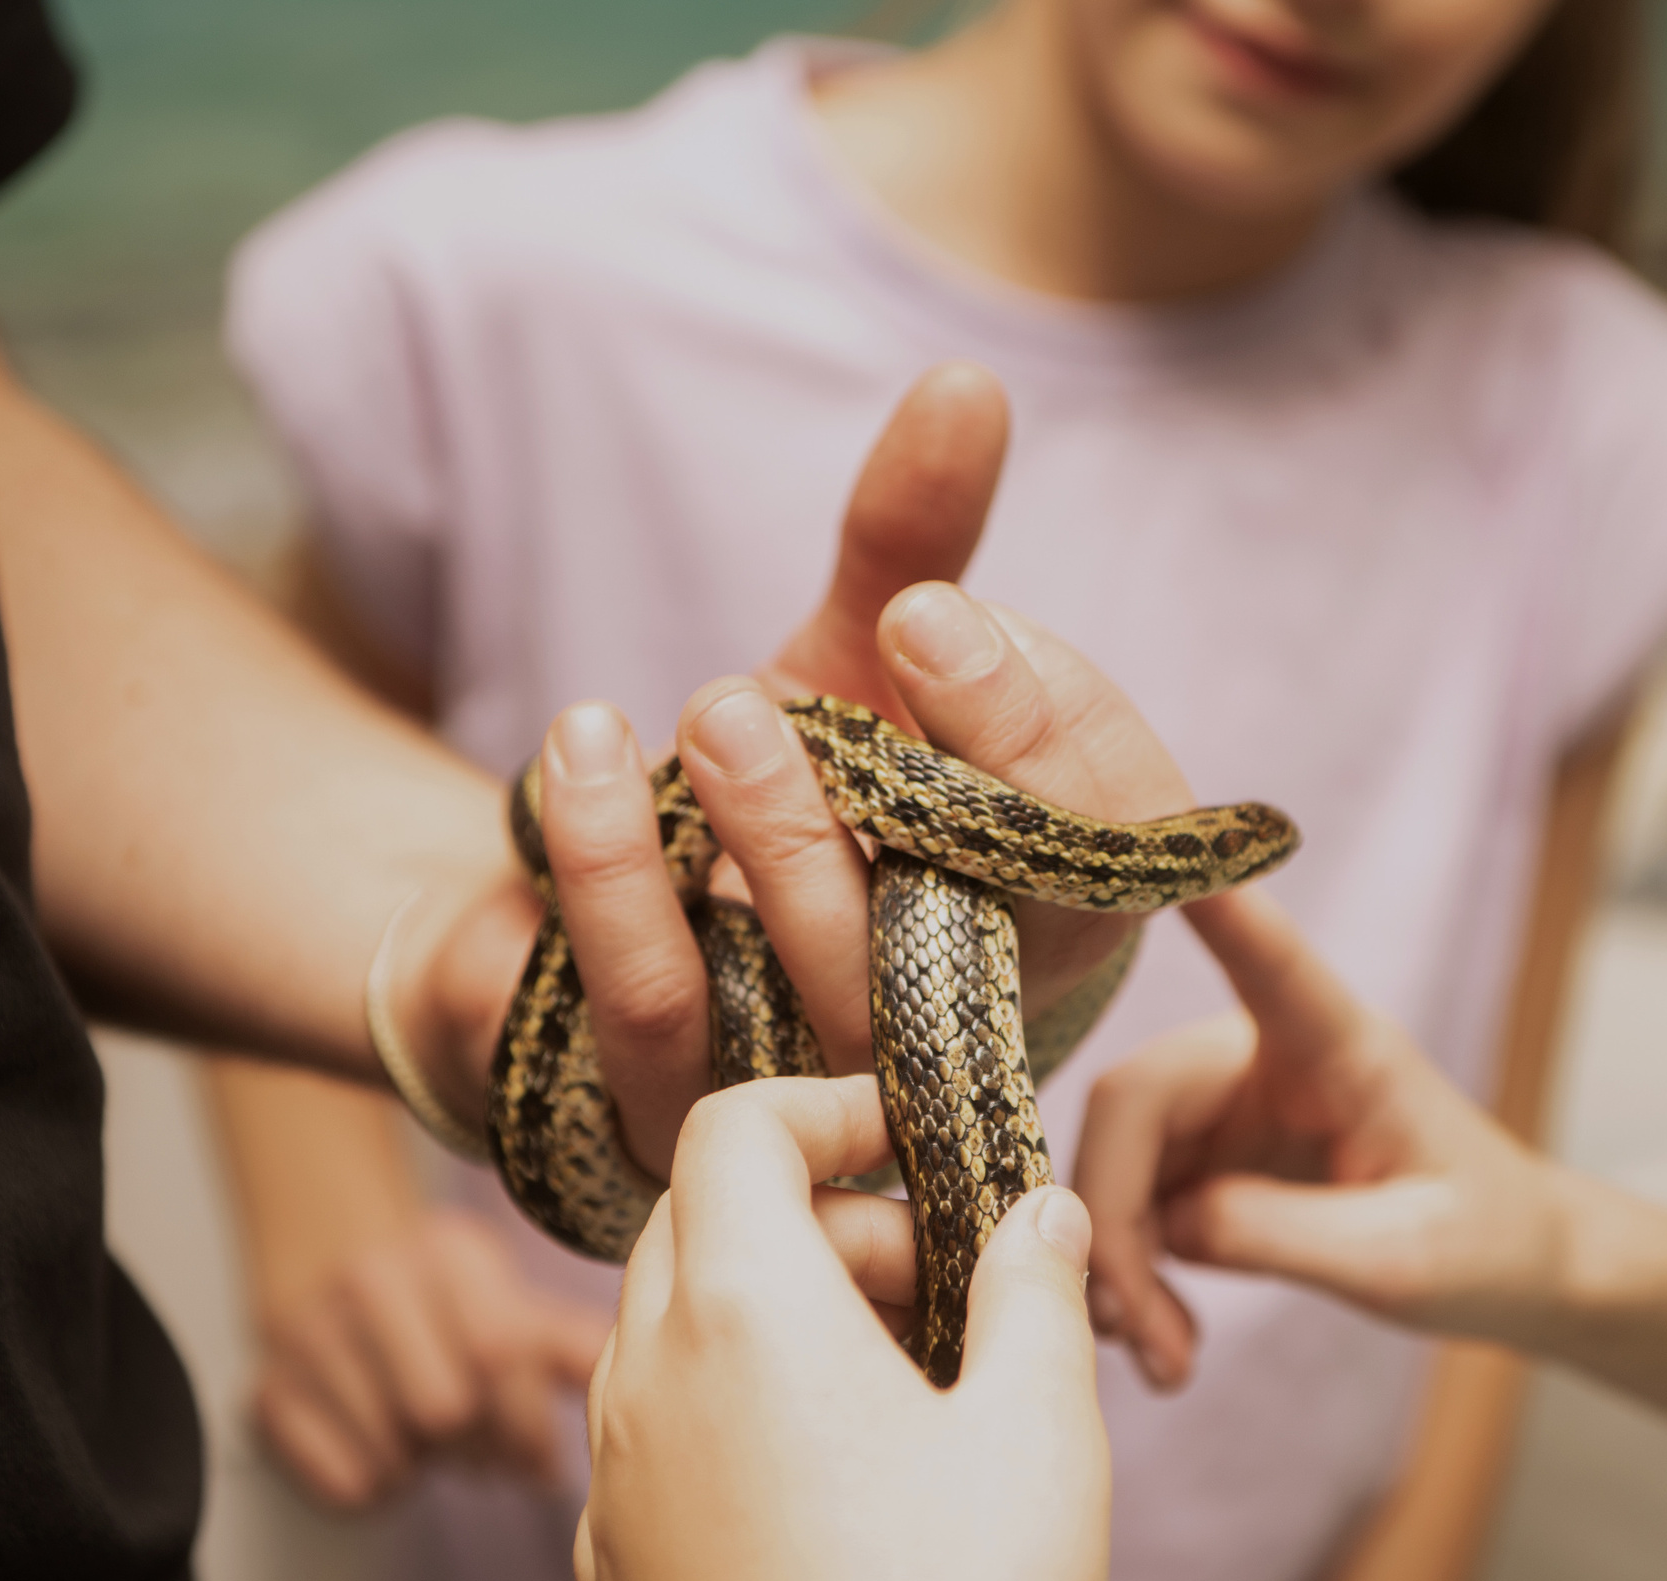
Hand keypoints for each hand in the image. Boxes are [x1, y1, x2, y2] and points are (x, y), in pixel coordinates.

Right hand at [250, 1206, 610, 1508]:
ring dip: (429, 1466)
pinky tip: (386, 1449)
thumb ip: (565, 1338)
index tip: (543, 1463)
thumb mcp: (503, 1291)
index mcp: (446, 1253)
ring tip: (435, 1440)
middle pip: (445, 1409)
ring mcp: (307, 1336)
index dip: (529, 1423)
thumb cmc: (439, 1288)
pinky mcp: (263, 1392)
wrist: (324, 1245)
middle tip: (486, 1453)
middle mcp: (369, 1283)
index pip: (498, 1351)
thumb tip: (648, 1368)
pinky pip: (342, 1480)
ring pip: (394, 1451)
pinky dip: (376, 1484)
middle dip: (480, 1449)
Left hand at [417, 364, 1195, 1181]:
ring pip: (820, 998)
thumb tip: (964, 381)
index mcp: (1052, 909)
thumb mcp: (857, 659)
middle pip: (960, 947)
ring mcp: (829, 1089)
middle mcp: (959, 1021)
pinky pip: (660, 1015)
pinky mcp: (688, 1114)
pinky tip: (581, 753)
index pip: (1085, 848)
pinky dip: (613, 878)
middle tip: (764, 692)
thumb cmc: (802, 786)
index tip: (928, 616)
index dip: (1022, 735)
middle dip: (879, 806)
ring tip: (710, 711)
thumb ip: (915, 541)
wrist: (637, 917)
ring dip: (764, 845)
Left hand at [576, 1076, 1108, 1580]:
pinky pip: (659, 1426)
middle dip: (824, 1214)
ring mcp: (617, 1479)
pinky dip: (736, 1399)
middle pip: (703, 1215)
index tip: (914, 1140)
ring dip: (780, 1306)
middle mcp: (647, 1379)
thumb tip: (1042, 1210)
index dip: (827, 1103)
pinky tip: (842, 1478)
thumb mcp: (1040, 1431)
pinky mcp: (617, 1566)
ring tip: (907, 1381)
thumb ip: (1038, 1286)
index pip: (732, 1124)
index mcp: (743, 1313)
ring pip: (674, 1320)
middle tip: (940, 1280)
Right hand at [1074, 889, 1572, 1389]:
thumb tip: (1161, 1229)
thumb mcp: (1402, 1260)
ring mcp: (1227, 1110)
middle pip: (1135, 1099)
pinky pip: (1133, 1207)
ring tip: (1165, 1360)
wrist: (1524, 1273)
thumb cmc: (1491, 1244)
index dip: (1214, 906)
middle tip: (1134, 1331)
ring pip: (1117, 1161)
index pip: (1267, 961)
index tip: (1169, 844)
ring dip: (1117, 1265)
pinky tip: (1164, 1343)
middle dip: (1112, 1219)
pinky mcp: (1207, 1162)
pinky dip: (1132, 1278)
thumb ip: (1282, 1235)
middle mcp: (1264, 1057)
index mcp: (1339, 1049)